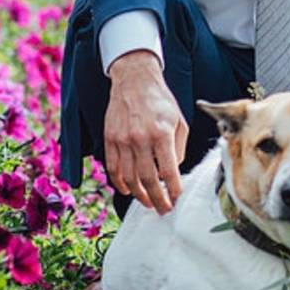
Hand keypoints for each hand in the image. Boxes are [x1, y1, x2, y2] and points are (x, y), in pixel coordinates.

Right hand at [105, 51, 187, 213]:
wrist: (135, 80)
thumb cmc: (161, 102)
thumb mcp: (180, 122)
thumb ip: (179, 149)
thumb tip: (173, 172)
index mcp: (162, 133)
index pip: (168, 170)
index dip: (174, 189)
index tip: (177, 198)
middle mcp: (140, 138)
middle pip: (147, 179)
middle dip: (157, 199)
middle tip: (164, 209)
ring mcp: (122, 139)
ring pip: (128, 178)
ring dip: (139, 195)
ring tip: (149, 203)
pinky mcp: (109, 139)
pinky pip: (113, 168)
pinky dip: (120, 183)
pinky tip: (129, 190)